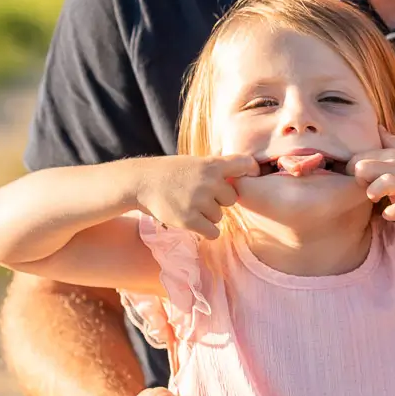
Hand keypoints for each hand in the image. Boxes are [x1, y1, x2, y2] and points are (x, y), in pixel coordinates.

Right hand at [134, 155, 258, 237]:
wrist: (141, 182)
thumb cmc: (170, 172)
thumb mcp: (195, 162)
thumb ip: (217, 169)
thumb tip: (248, 171)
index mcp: (212, 164)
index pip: (245, 164)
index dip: (252, 170)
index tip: (253, 175)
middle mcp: (209, 181)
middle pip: (231, 199)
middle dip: (218, 201)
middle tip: (199, 197)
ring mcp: (199, 200)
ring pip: (219, 217)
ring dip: (207, 216)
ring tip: (188, 205)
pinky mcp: (189, 219)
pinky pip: (212, 232)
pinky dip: (205, 231)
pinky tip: (193, 222)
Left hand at [352, 140, 394, 221]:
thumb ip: (391, 141)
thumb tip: (377, 127)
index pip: (358, 157)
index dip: (351, 169)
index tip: (358, 178)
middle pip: (362, 169)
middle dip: (358, 180)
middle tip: (366, 188)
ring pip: (378, 185)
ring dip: (373, 193)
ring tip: (379, 199)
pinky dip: (393, 211)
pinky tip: (393, 212)